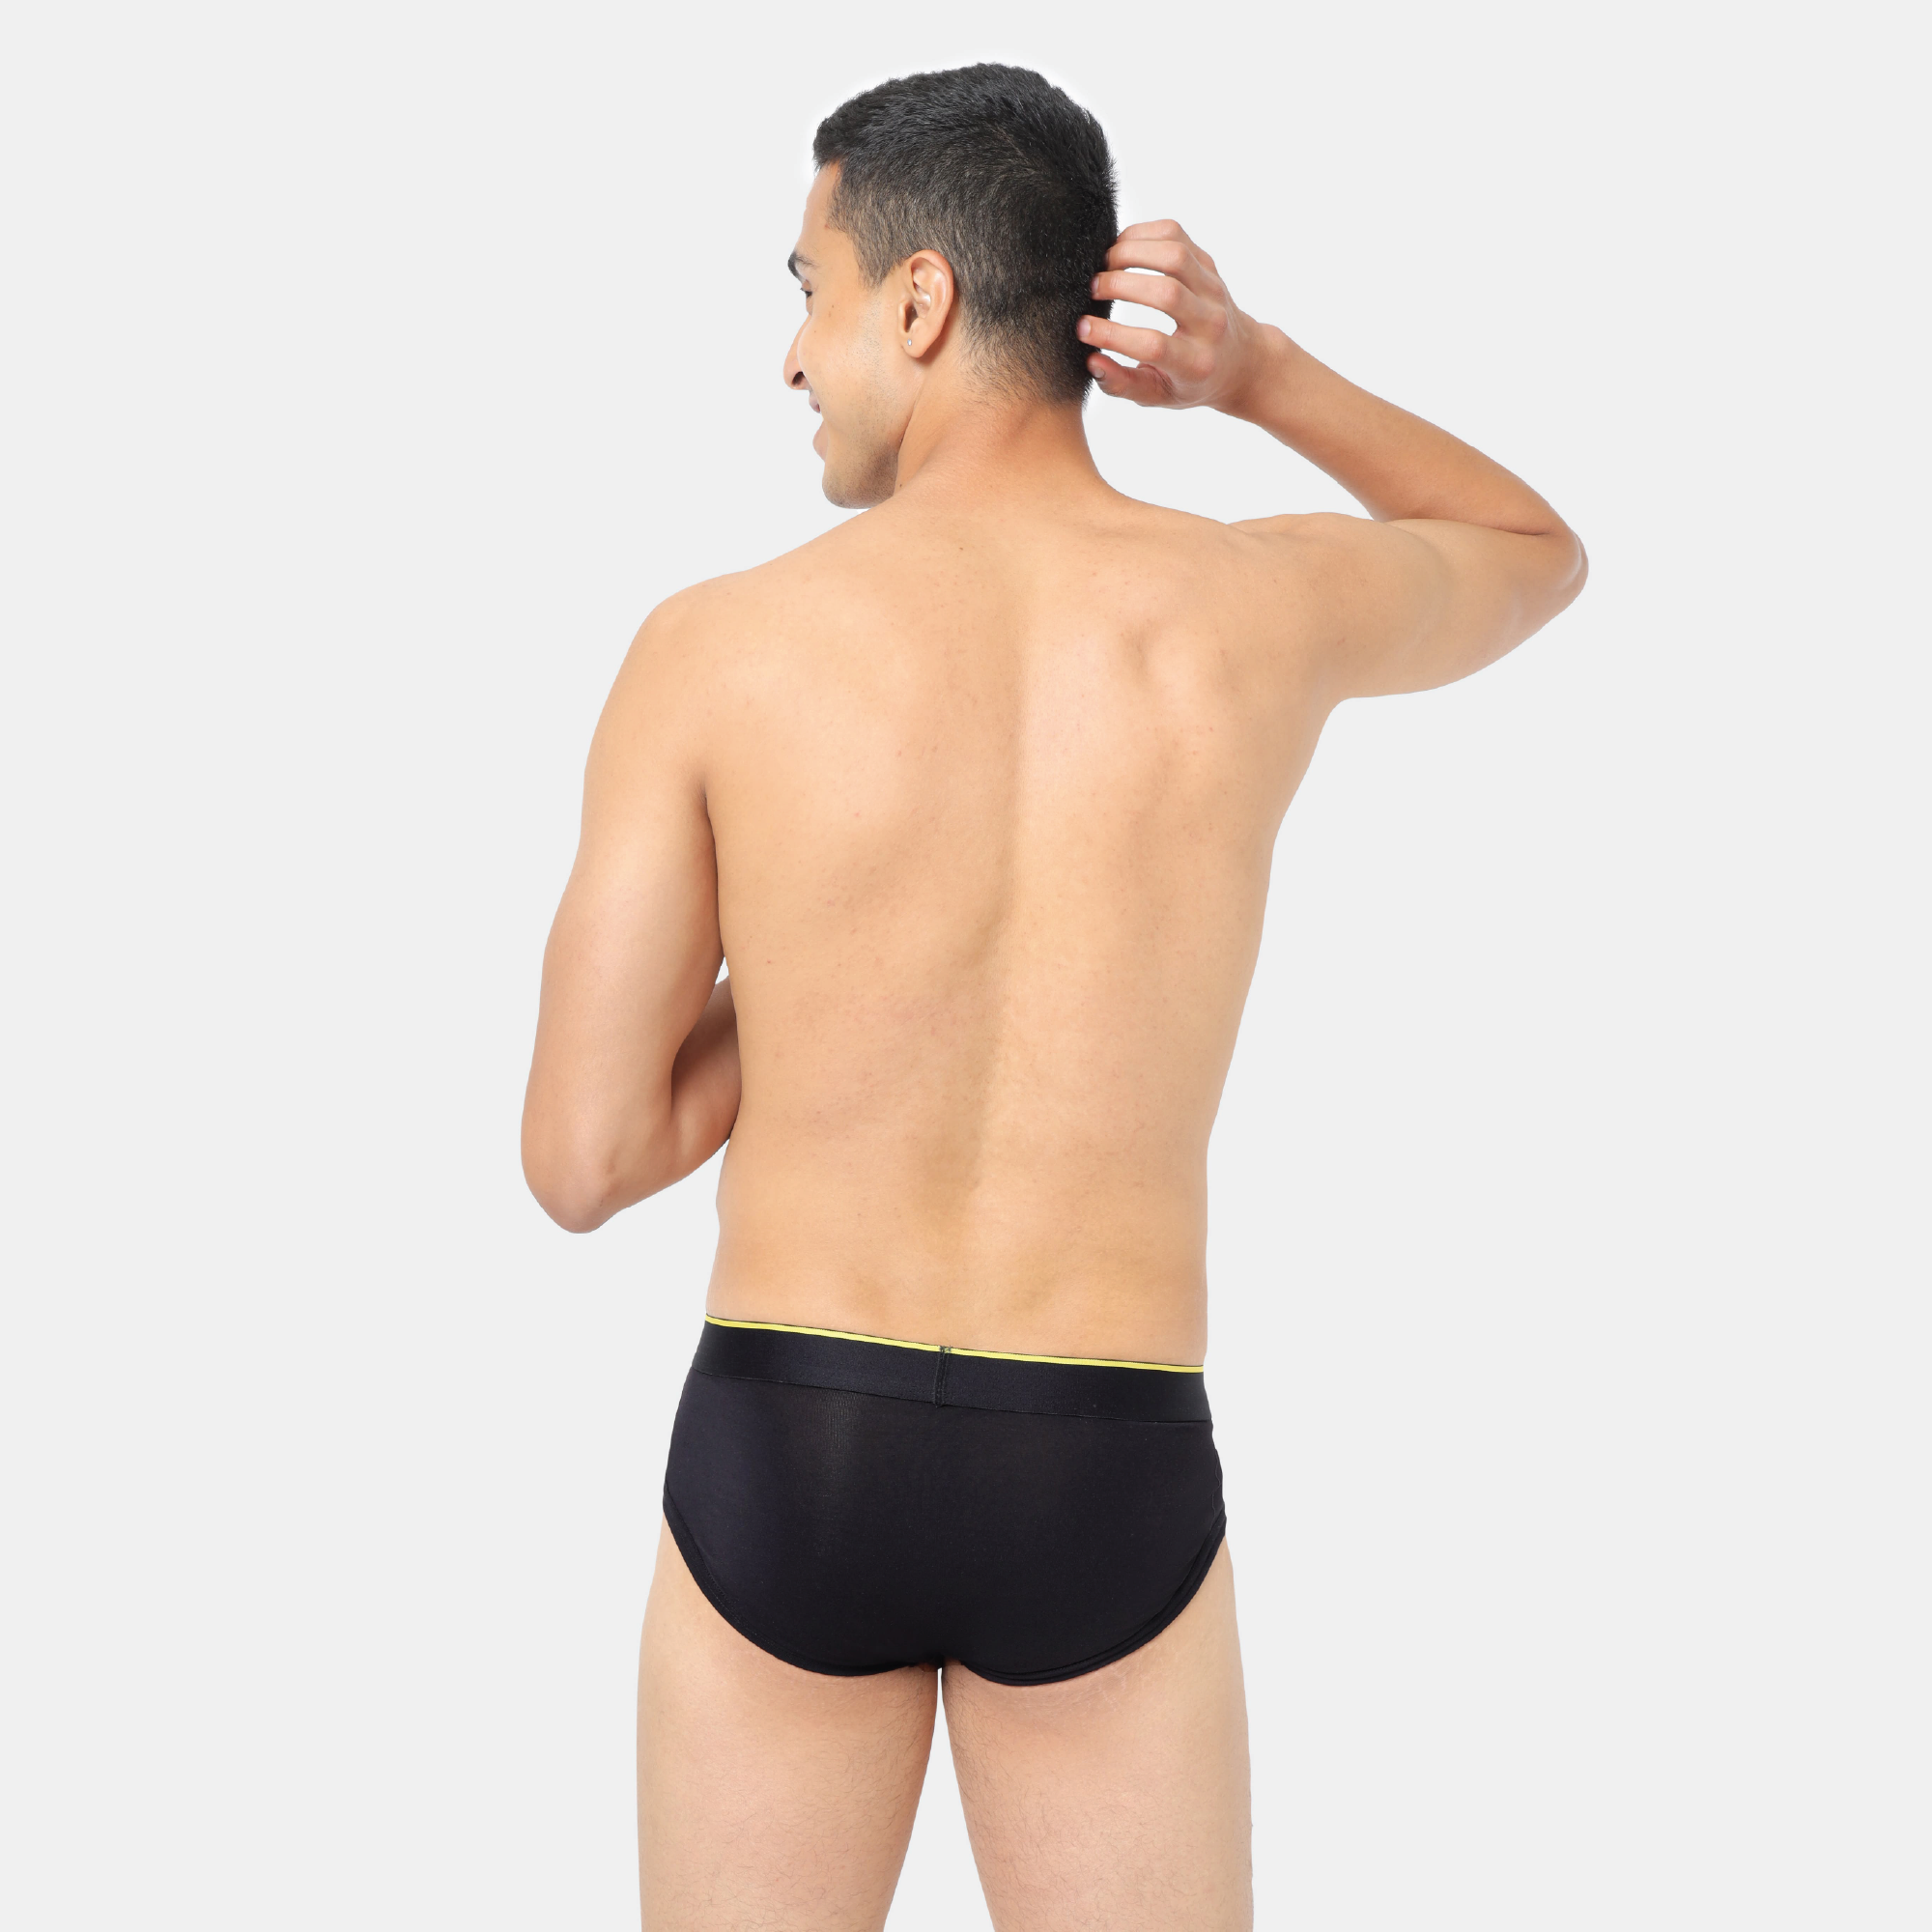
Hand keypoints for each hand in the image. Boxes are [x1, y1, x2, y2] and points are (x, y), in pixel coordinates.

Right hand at [1079, 221, 1273, 410]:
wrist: (1239, 360)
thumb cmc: (1190, 382)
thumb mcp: (1157, 395)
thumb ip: (1123, 385)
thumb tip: (1092, 362)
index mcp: (1196, 363)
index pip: (1152, 345)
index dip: (1111, 334)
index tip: (1082, 328)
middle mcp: (1211, 323)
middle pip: (1166, 293)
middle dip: (1120, 285)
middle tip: (1092, 290)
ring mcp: (1213, 288)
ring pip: (1174, 254)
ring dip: (1131, 252)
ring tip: (1104, 265)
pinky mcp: (1208, 263)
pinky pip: (1176, 235)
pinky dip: (1143, 234)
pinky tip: (1121, 248)